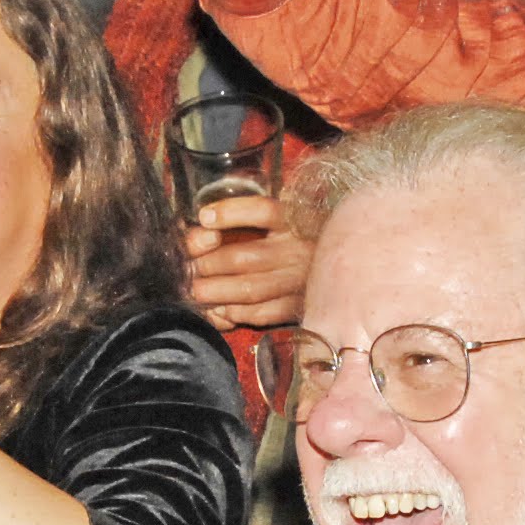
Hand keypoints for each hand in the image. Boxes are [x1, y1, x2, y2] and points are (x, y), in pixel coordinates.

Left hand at [183, 193, 311, 328]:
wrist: (338, 268)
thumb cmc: (294, 238)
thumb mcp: (277, 219)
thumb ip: (241, 218)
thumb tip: (203, 222)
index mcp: (295, 220)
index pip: (262, 211)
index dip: (230, 214)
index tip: (204, 217)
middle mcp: (299, 250)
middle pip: (244, 257)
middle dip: (207, 264)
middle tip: (186, 269)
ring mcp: (300, 281)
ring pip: (249, 289)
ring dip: (215, 292)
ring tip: (195, 291)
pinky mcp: (297, 307)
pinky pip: (261, 313)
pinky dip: (234, 313)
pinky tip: (219, 309)